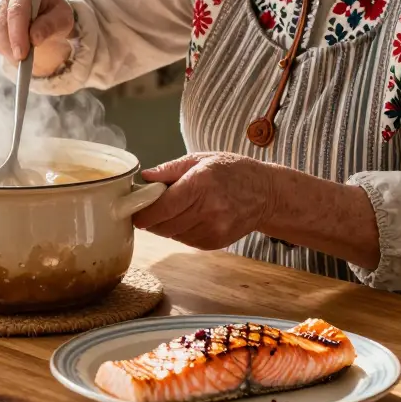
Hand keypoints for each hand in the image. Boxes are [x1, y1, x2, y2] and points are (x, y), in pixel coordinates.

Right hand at [0, 0, 74, 76]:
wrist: (42, 7)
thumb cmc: (53, 11)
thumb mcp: (62, 17)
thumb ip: (51, 25)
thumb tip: (35, 38)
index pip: (17, 9)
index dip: (18, 33)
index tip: (23, 54)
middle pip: (1, 20)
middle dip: (10, 44)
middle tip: (20, 61)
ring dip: (6, 48)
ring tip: (21, 55)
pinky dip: (1, 47)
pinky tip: (13, 47)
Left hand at [133, 152, 276, 249]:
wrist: (267, 194)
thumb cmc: (233, 172)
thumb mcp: (202, 159)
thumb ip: (170, 170)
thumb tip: (144, 177)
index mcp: (201, 183)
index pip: (162, 207)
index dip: (143, 213)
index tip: (133, 212)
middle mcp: (208, 209)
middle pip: (163, 225)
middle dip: (150, 219)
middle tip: (147, 209)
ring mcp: (214, 228)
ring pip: (172, 235)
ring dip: (165, 225)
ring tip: (174, 209)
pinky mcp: (216, 242)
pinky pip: (185, 240)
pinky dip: (180, 231)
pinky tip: (191, 217)